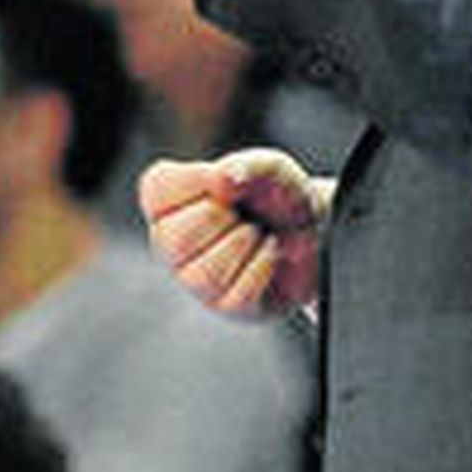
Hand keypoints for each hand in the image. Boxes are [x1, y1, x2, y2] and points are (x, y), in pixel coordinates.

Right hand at [139, 148, 328, 316]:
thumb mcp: (271, 167)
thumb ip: (247, 165)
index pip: (156, 191)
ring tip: (258, 233)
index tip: (224, 181)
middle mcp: (172, 242)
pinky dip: (264, 266)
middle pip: (173, 241)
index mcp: (171, 201)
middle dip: (220, 219)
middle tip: (241, 212)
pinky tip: (270, 253)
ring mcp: (195, 279)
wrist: (316, 231)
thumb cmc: (280, 196)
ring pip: (203, 276)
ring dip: (244, 245)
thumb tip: (223, 178)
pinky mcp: (226, 306)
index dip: (195, 182)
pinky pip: (238, 295)